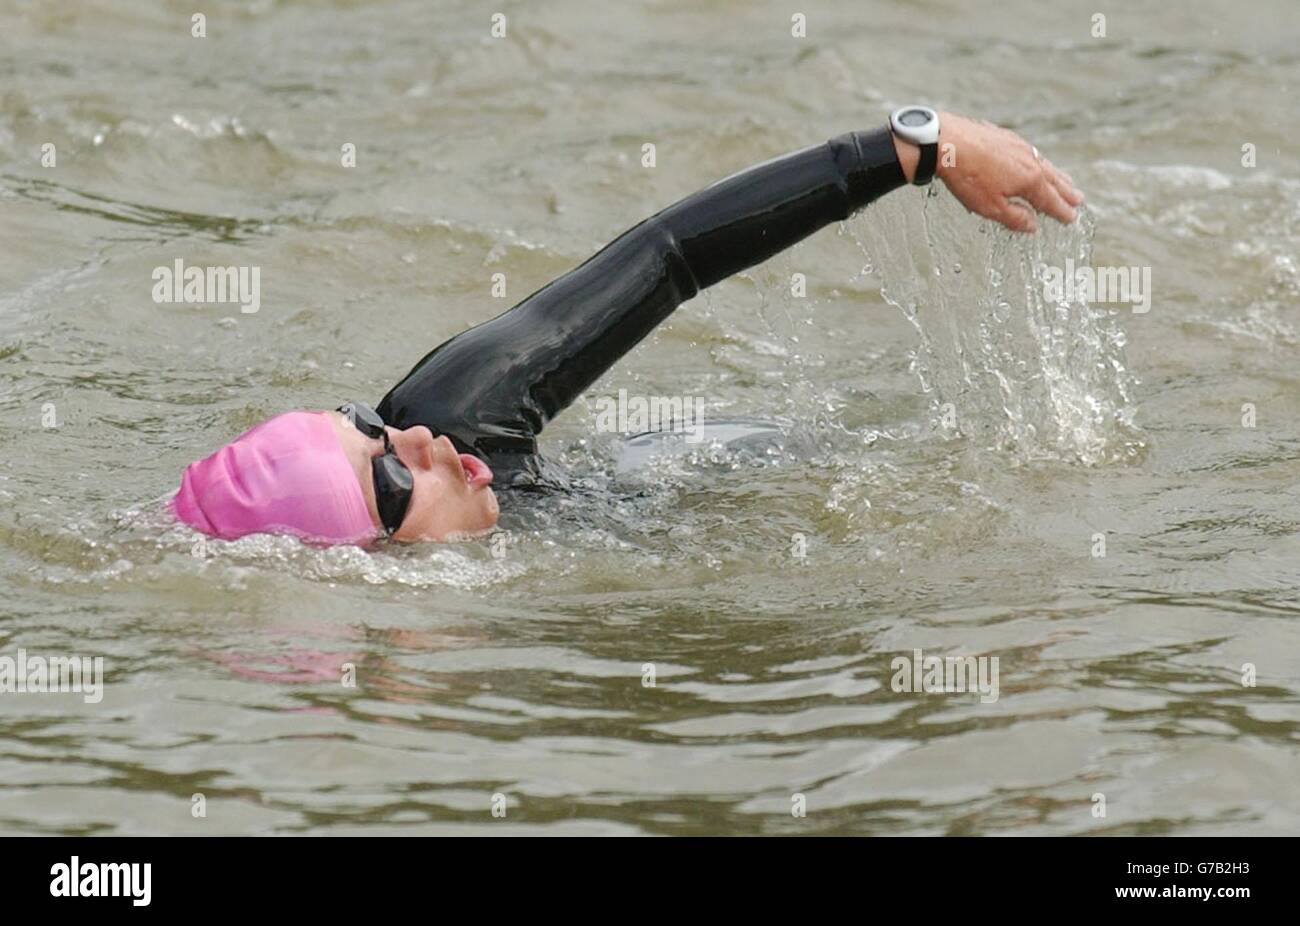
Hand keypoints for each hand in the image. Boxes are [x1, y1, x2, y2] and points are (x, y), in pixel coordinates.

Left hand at [892, 111, 1083, 232]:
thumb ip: (1015, 218)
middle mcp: (1031, 160)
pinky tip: (1035, 160)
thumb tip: (1033, 225)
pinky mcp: (1005, 136)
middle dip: (1066, 191)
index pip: (1051, 200)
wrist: (948, 142)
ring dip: (1056, 174)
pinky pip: (1029, 152)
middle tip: (1079, 199)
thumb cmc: (968, 178)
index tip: (1071, 218)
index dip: (1061, 211)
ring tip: (1065, 180)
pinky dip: (1038, 160)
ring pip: (1043, 163)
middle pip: (1053, 180)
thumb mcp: (991, 207)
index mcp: (1030, 180)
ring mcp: (1019, 146)